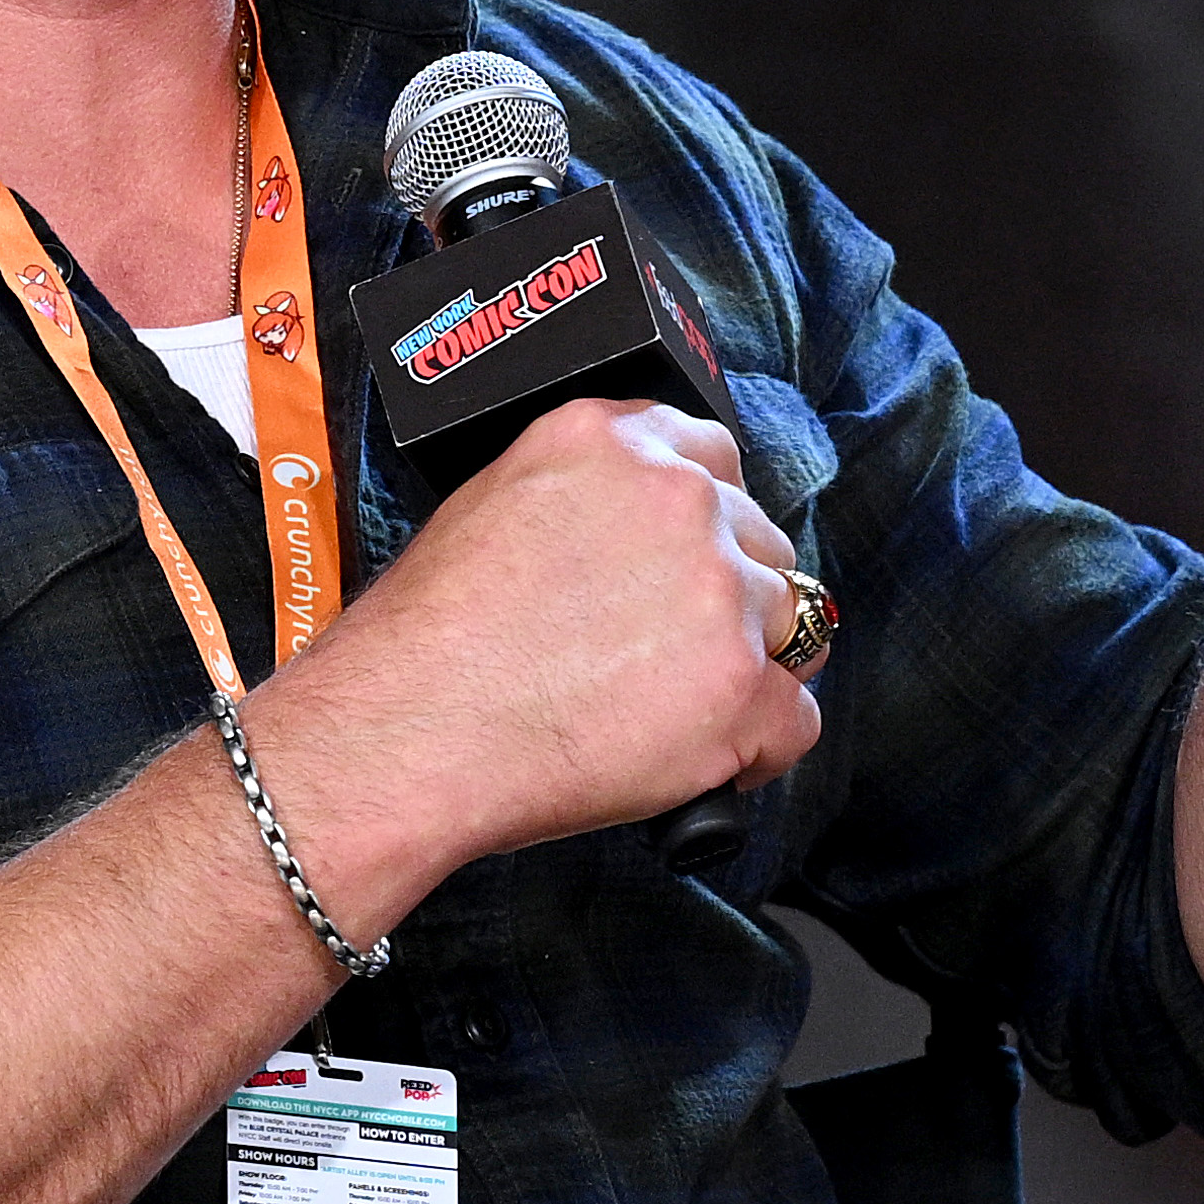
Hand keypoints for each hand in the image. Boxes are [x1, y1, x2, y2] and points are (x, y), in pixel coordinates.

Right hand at [257, 398, 818, 876]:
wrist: (406, 732)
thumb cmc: (422, 643)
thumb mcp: (491, 505)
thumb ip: (583, 499)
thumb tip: (627, 544)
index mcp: (612, 441)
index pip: (712, 456)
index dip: (704, 522)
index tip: (681, 564)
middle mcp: (678, 499)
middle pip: (760, 542)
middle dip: (727, 598)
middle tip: (661, 654)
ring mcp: (720, 591)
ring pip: (793, 625)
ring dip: (746, 669)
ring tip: (672, 712)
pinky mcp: (740, 685)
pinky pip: (797, 718)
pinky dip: (757, 751)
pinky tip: (702, 762)